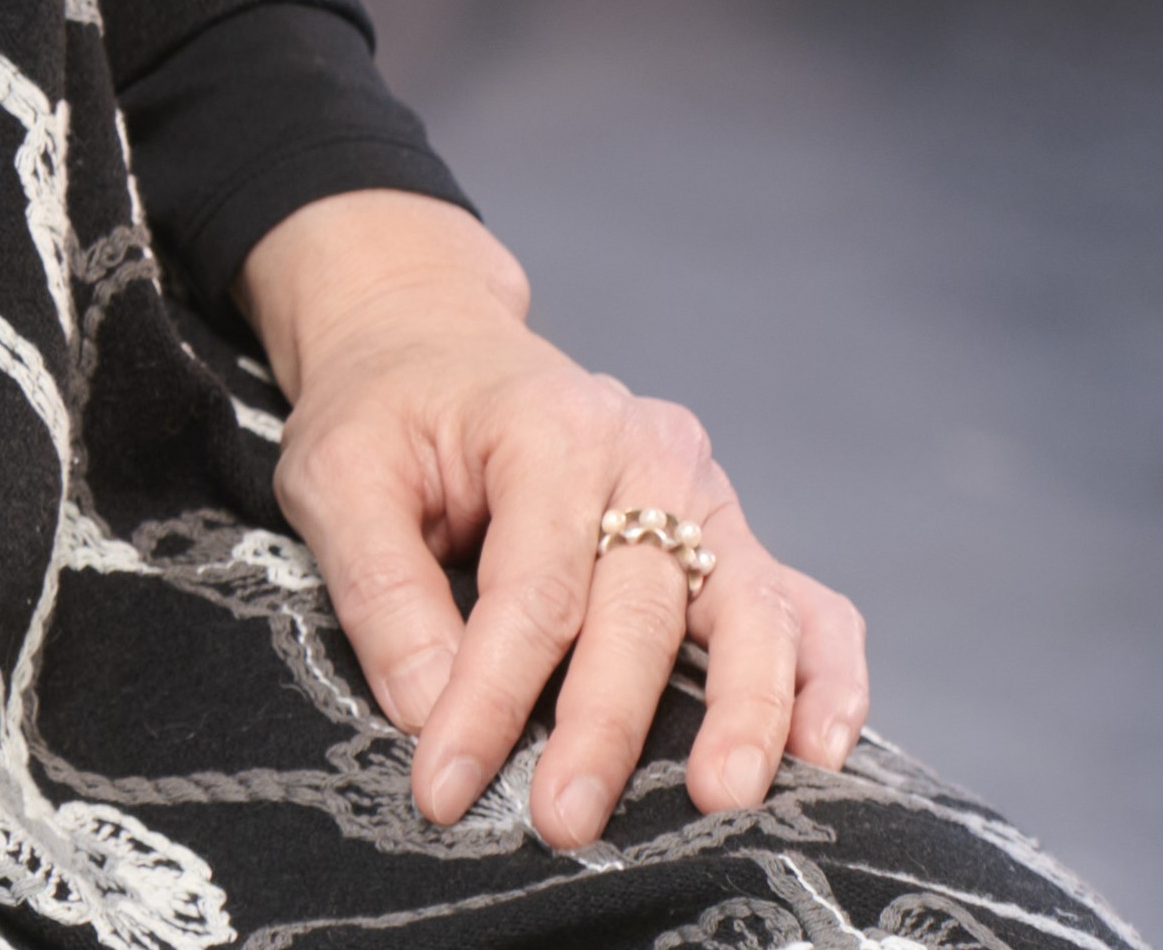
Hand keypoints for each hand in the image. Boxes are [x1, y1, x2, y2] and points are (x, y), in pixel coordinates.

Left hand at [235, 191, 869, 849]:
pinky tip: (819, 753)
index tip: (448, 789)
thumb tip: (430, 716)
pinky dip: (824, 680)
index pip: (531, 589)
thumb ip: (383, 592)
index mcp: (547, 424)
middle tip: (561, 824)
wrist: (429, 337)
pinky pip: (808, 608)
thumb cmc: (382, 408)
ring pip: (749, 610)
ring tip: (721, 799)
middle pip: (639, 610)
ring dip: (742, 712)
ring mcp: (703, 491)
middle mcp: (644, 451)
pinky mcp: (732, 534)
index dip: (490, 700)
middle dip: (602, 730)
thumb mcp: (337, 474)